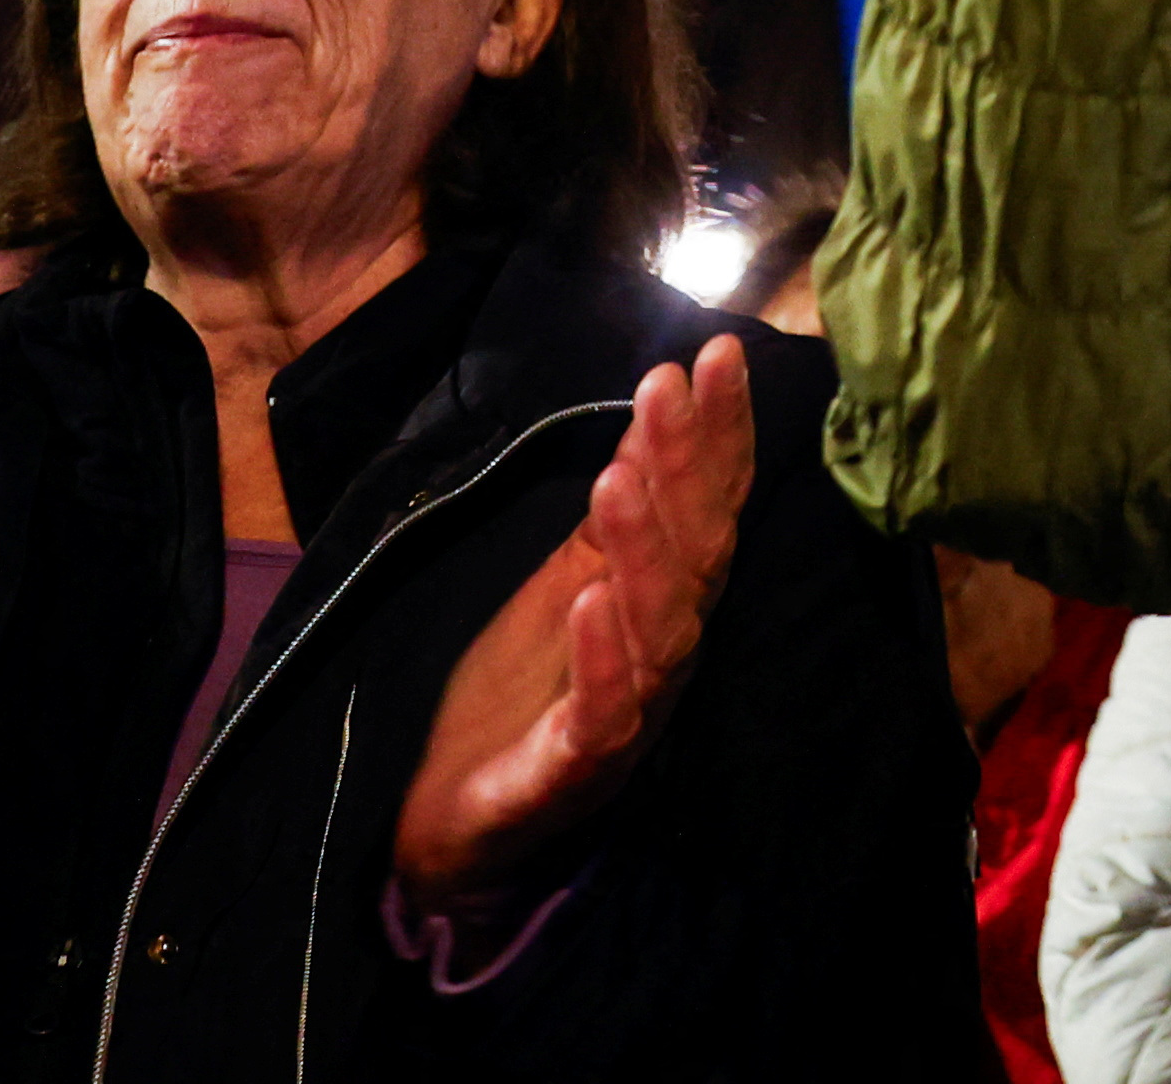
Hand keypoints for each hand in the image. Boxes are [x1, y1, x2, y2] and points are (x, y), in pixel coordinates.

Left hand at [395, 337, 753, 903]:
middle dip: (685, 467)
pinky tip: (590, 602)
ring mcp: (629, 712)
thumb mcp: (568, 574)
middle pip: (695, 553)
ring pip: (660, 628)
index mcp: (668, 601)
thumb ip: (625, 504)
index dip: (721, 431)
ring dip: (644, 550)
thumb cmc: (518, 689)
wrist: (449, 817)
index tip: (716, 353)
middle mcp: (666, 651)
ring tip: (617, 477)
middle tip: (667, 386)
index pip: (709, 505)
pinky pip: (602, 713)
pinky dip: (602, 658)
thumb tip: (665, 397)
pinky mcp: (575, 770)